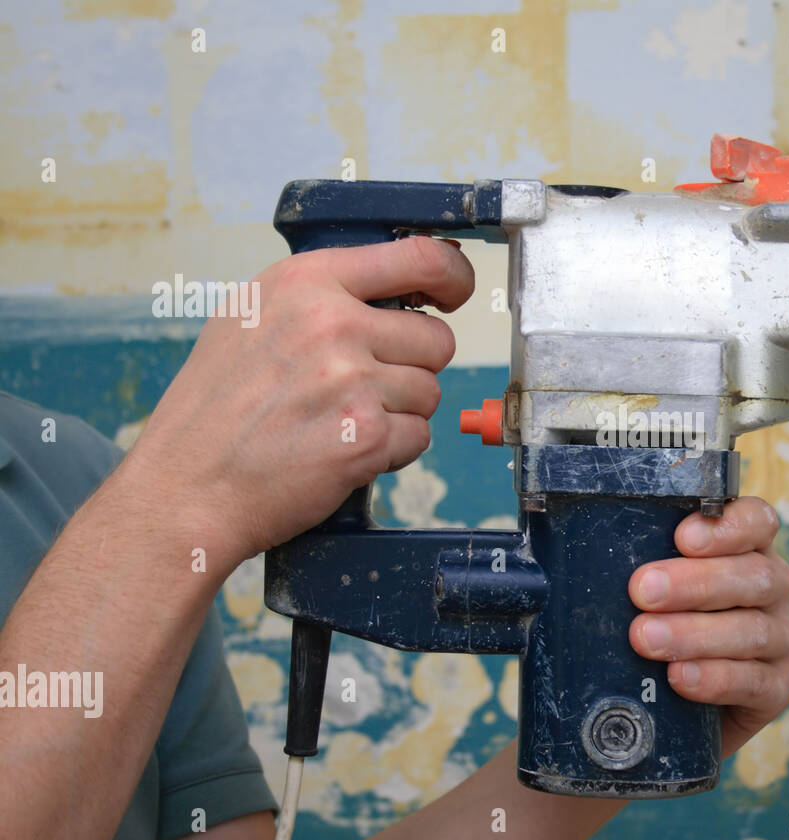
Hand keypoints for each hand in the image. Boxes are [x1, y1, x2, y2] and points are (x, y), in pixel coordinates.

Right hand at [117, 237, 472, 570]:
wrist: (187, 487)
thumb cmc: (213, 410)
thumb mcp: (250, 319)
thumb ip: (319, 297)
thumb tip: (391, 289)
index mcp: (306, 282)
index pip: (418, 256)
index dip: (452, 276)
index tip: (453, 293)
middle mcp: (332, 323)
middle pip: (435, 339)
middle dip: (413, 367)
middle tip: (363, 389)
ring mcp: (352, 380)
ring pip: (429, 392)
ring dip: (399, 413)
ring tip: (340, 421)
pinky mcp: (368, 435)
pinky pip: (418, 437)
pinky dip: (390, 451)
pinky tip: (342, 450)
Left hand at [627, 496, 788, 758]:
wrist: (668, 711)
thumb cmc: (655, 633)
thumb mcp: (647, 593)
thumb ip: (633, 565)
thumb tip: (566, 551)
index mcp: (748, 550)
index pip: (756, 522)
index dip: (725, 527)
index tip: (681, 536)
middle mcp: (774, 589)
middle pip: (752, 575)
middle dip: (694, 582)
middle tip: (641, 591)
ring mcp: (783, 639)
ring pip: (753, 630)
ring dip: (695, 633)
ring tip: (646, 639)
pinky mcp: (780, 688)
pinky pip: (756, 682)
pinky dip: (716, 679)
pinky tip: (681, 678)